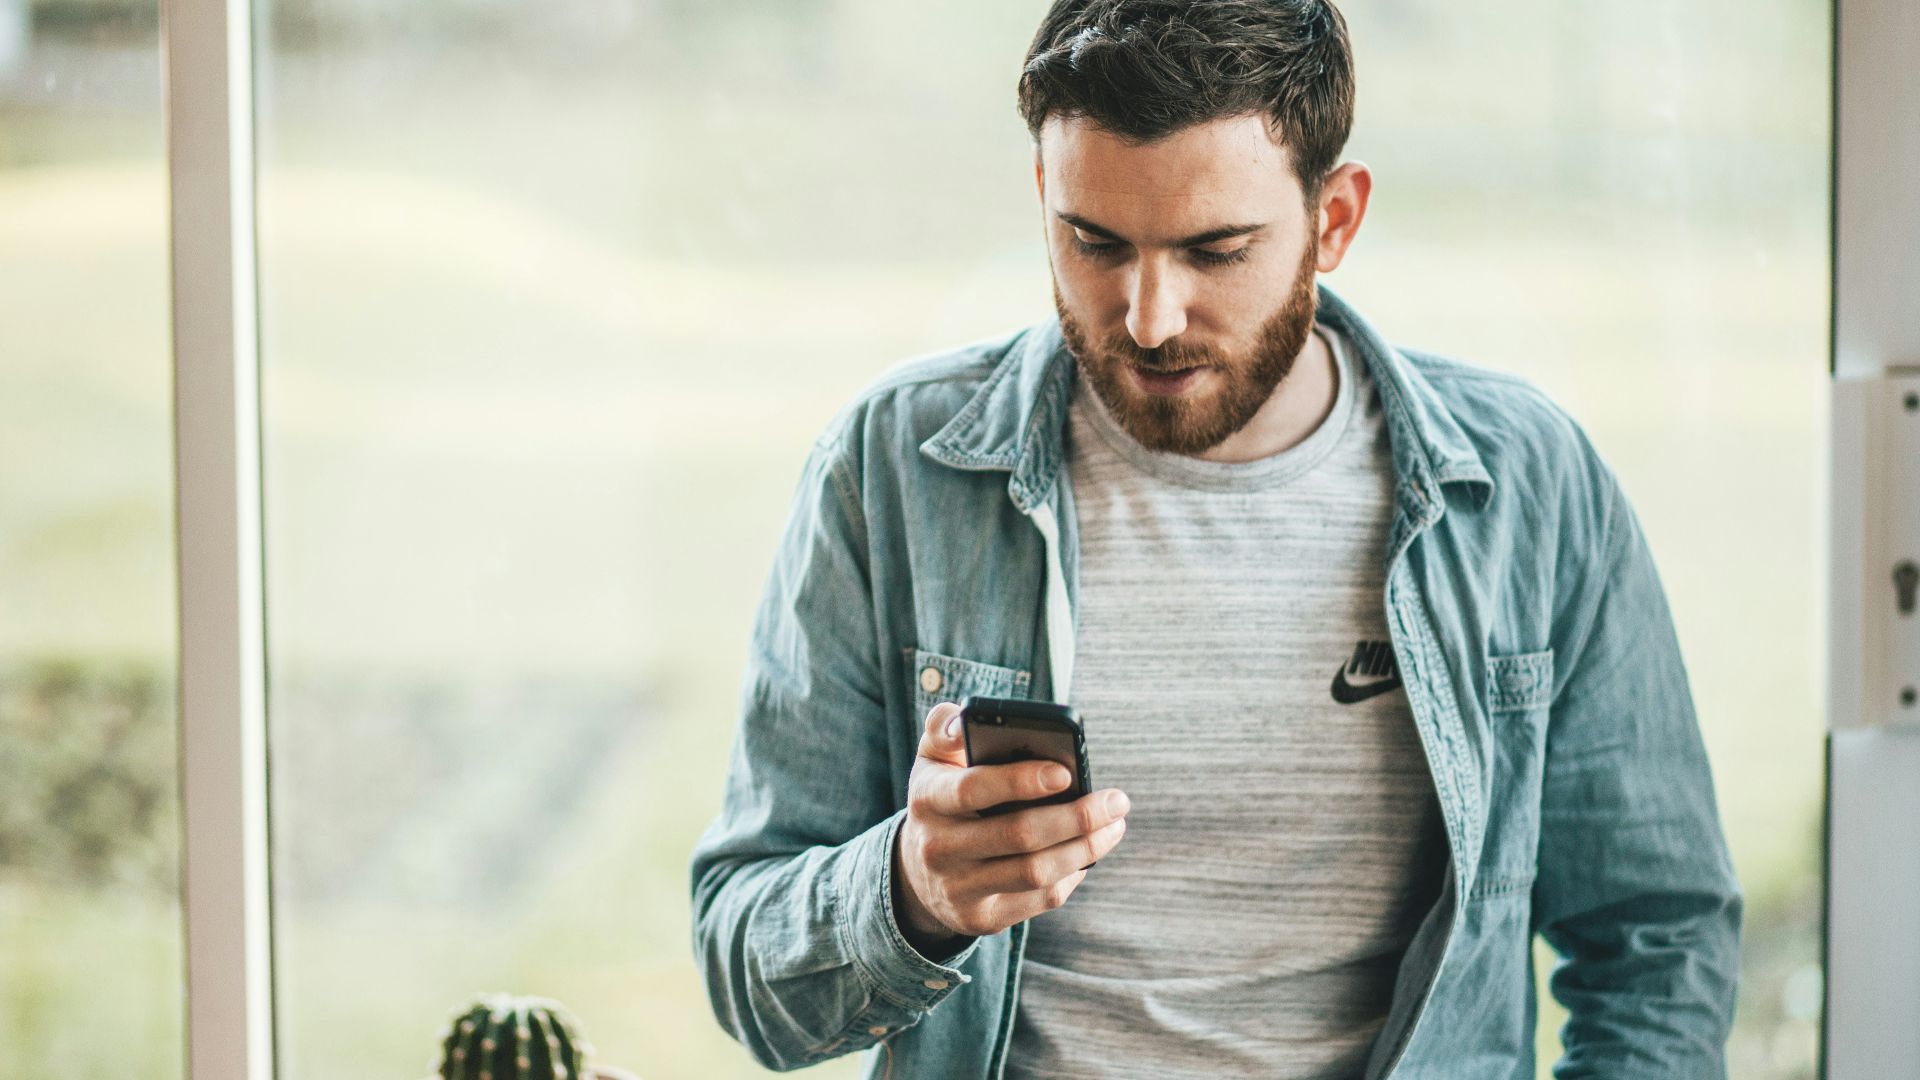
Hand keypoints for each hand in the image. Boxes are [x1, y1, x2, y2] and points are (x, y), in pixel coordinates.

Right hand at [891, 701, 1130, 952]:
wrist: (918, 870)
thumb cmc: (943, 798)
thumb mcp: (933, 759)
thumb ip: (947, 728)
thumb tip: (967, 721)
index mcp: (928, 798)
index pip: (973, 788)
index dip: (1020, 781)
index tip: (1066, 772)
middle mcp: (938, 848)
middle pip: (1018, 835)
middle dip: (1077, 817)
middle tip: (1117, 801)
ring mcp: (958, 888)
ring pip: (1035, 872)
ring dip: (1085, 848)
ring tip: (1114, 825)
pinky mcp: (980, 918)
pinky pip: (1038, 899)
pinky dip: (1071, 875)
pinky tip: (1088, 853)